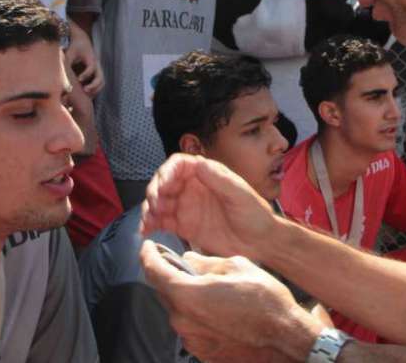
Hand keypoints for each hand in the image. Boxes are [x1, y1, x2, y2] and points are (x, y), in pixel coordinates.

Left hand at [65, 24, 102, 95]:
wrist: (82, 41)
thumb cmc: (75, 47)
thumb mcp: (70, 53)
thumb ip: (66, 62)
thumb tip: (59, 72)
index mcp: (91, 59)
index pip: (91, 68)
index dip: (86, 74)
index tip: (79, 79)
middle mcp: (97, 65)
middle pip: (100, 78)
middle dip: (93, 85)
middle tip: (85, 90)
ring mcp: (98, 70)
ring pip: (101, 82)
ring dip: (95, 89)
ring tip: (86, 95)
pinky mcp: (97, 73)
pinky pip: (99, 84)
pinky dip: (95, 90)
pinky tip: (86, 94)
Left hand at [139, 241, 320, 362]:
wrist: (286, 339)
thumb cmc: (266, 302)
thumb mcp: (237, 267)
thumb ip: (206, 263)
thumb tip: (188, 260)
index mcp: (187, 295)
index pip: (153, 271)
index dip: (148, 255)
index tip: (148, 246)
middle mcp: (183, 320)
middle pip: (164, 292)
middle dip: (169, 275)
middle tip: (180, 263)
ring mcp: (192, 339)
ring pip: (177, 311)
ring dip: (185, 297)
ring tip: (207, 288)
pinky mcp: (202, 352)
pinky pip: (191, 327)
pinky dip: (196, 315)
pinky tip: (216, 309)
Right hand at [141, 154, 278, 260]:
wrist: (260, 243)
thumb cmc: (255, 214)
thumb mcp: (240, 194)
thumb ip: (219, 179)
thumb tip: (198, 163)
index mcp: (205, 174)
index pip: (177, 165)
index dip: (166, 172)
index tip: (163, 185)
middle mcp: (191, 188)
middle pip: (163, 182)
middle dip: (154, 192)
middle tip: (156, 205)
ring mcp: (185, 207)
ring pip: (158, 202)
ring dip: (149, 209)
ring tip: (149, 220)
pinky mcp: (182, 226)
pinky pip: (160, 222)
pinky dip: (150, 224)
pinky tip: (145, 231)